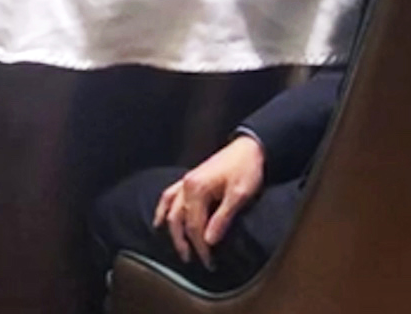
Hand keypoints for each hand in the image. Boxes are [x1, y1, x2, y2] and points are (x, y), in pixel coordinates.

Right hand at [151, 135, 264, 270]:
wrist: (250, 147)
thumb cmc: (247, 169)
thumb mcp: (240, 194)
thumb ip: (223, 217)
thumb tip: (209, 241)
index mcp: (197, 188)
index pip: (194, 226)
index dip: (201, 247)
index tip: (210, 263)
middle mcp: (186, 185)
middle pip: (178, 221)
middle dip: (186, 243)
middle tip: (195, 261)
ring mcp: (185, 181)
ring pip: (170, 210)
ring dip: (173, 231)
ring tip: (180, 249)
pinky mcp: (188, 179)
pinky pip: (169, 197)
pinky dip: (163, 210)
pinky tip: (160, 221)